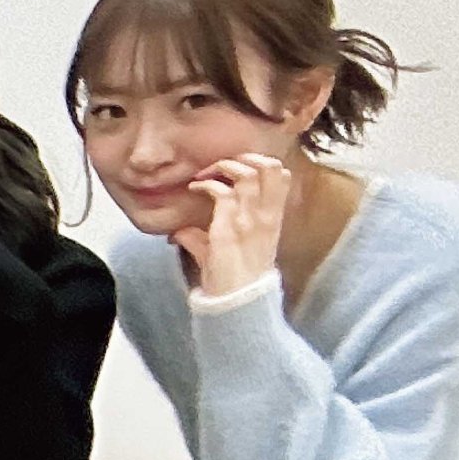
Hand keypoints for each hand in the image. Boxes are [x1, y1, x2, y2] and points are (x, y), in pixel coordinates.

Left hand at [179, 152, 292, 296]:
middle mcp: (266, 215)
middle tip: (218, 167)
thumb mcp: (222, 253)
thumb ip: (202, 238)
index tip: (235, 168)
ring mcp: (249, 220)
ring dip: (222, 167)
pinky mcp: (229, 228)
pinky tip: (195, 189)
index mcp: (273, 217)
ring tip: (204, 175)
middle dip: (243, 158)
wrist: (235, 301)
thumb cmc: (232, 280)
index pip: (281, 175)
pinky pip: (222, 193)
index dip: (259, 162)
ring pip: (248, 174)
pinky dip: (206, 185)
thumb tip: (177, 233)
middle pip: (270, 166)